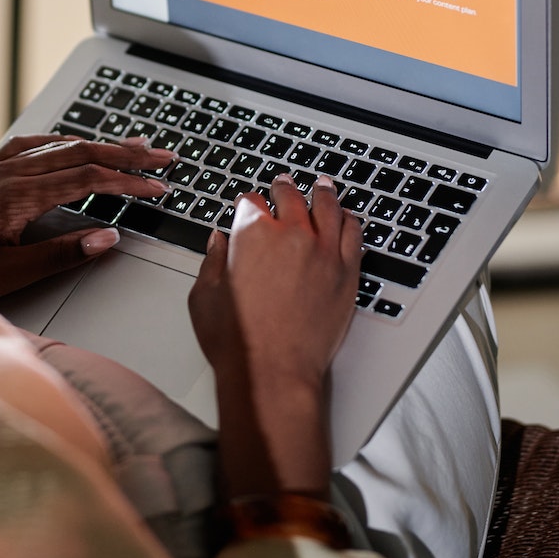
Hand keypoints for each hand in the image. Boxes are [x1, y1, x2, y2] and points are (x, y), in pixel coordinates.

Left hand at [0, 135, 173, 298]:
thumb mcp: (6, 274)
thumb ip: (60, 254)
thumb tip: (109, 238)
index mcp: (16, 195)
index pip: (87, 178)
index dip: (128, 182)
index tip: (160, 188)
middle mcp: (6, 173)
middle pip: (79, 151)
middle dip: (126, 153)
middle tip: (164, 156)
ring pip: (58, 145)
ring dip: (99, 143)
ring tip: (132, 144)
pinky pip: (31, 146)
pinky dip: (62, 142)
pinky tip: (70, 143)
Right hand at [188, 173, 360, 496]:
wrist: (274, 372)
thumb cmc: (238, 342)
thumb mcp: (205, 297)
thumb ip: (212, 262)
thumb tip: (218, 242)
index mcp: (252, 235)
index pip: (251, 203)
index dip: (247, 202)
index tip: (247, 205)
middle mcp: (291, 236)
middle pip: (290, 197)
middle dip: (283, 189)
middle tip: (282, 185)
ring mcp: (323, 252)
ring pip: (327, 207)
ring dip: (322, 193)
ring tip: (322, 187)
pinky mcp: (346, 272)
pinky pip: (353, 233)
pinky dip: (348, 220)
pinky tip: (345, 217)